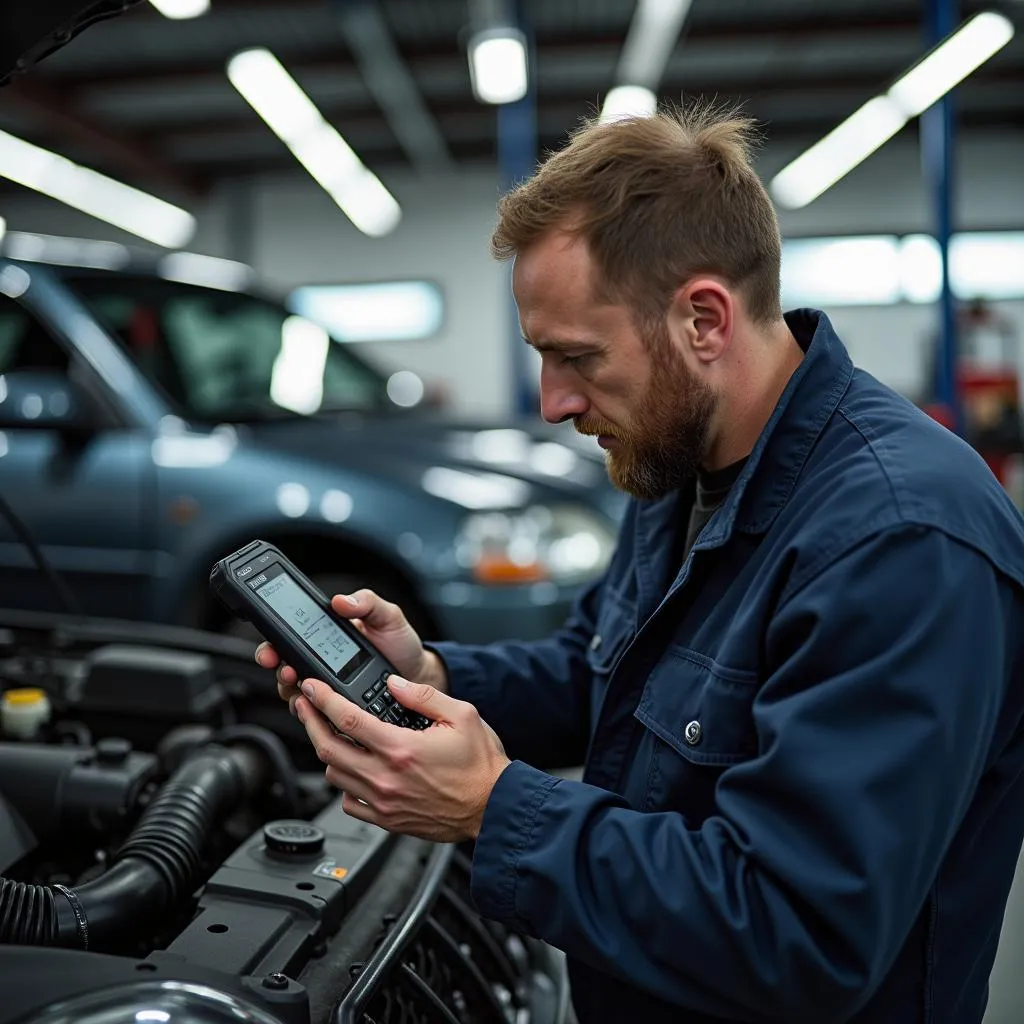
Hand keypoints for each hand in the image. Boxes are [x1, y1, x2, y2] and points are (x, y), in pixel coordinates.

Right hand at [254, 589, 447, 713]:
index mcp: (327, 635)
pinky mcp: (336, 708)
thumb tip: (341, 600)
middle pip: (282, 665)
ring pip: (294, 691)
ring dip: (290, 689)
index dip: (273, 642)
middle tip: (285, 669)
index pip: (289, 636)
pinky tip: (317, 708)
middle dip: (275, 667)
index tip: (272, 647)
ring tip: (300, 686)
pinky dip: (310, 711)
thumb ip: (367, 603)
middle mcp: (320, 661)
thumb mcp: (387, 616)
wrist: (418, 674)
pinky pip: (314, 712)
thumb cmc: (400, 643)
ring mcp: (326, 686)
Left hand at [295, 675, 509, 841]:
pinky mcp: (388, 820)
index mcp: (401, 748)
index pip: (347, 720)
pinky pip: (349, 803)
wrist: (494, 808)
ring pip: (334, 776)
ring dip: (326, 753)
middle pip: (328, 749)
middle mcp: (386, 778)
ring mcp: (384, 802)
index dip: (322, 700)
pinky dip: (344, 785)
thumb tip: (394, 684)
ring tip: (328, 735)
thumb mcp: (462, 715)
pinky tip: (352, 770)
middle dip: (310, 723)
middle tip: (305, 706)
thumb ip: (424, 695)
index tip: (311, 688)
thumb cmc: (482, 765)